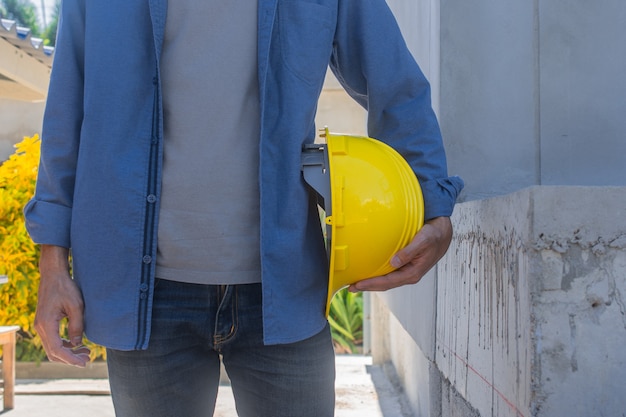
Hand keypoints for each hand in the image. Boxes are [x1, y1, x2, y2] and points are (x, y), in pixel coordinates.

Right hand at [34, 245, 90, 366]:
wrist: (53, 275)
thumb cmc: (65, 288)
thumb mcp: (76, 306)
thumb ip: (77, 326)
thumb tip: (77, 344)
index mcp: (47, 324)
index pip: (57, 349)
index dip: (71, 359)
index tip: (84, 363)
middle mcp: (40, 327)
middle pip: (53, 352)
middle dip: (70, 358)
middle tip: (88, 358)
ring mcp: (41, 326)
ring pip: (52, 348)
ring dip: (67, 353)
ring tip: (85, 352)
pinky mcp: (44, 323)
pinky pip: (52, 340)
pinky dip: (63, 346)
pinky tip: (76, 344)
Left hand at [349, 216, 452, 291]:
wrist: (442, 234)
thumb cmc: (433, 237)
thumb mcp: (423, 241)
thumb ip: (409, 252)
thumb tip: (394, 262)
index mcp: (412, 273)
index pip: (388, 282)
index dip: (371, 284)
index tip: (357, 284)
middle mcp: (408, 275)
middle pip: (384, 285)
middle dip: (367, 286)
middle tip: (350, 287)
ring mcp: (406, 271)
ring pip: (386, 280)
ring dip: (371, 282)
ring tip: (356, 282)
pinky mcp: (404, 266)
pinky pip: (388, 273)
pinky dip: (377, 274)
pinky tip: (369, 271)